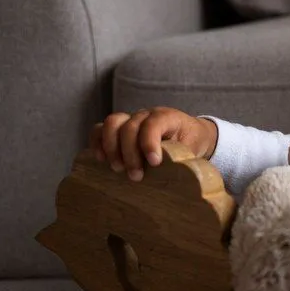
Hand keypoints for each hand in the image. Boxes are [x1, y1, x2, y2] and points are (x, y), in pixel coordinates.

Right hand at [88, 107, 217, 180]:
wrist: (189, 134)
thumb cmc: (191, 142)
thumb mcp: (192, 149)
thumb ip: (182, 157)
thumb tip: (174, 174)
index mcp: (167, 117)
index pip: (153, 124)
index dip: (150, 143)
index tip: (154, 163)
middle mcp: (146, 115)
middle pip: (130, 126)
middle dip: (130, 154)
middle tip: (135, 176)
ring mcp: (130, 119)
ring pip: (112, 124)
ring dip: (111, 148)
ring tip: (118, 169)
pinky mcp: (118, 128)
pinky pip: (100, 129)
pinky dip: (97, 143)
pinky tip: (101, 160)